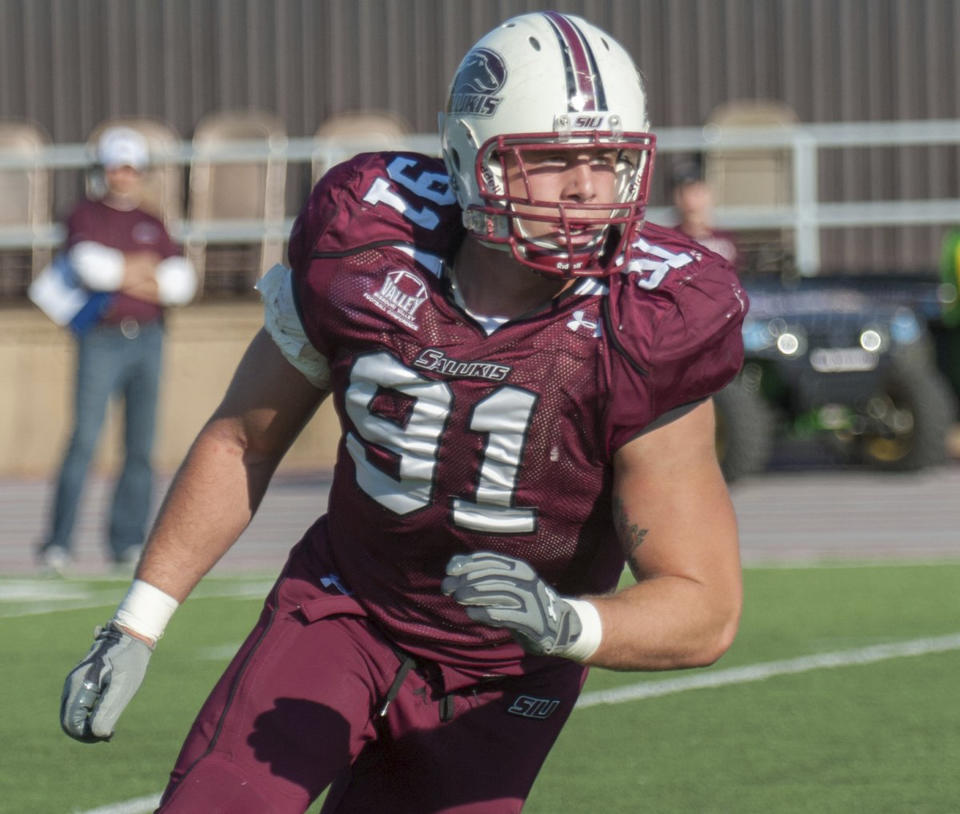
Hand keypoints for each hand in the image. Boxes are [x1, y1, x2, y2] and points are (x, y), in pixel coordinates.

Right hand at [60, 622, 152, 742]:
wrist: (132, 633)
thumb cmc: (129, 659)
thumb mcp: (122, 686)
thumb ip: (107, 710)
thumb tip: (97, 734)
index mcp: (78, 687)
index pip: (70, 725)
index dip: (87, 736)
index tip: (109, 734)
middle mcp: (71, 685)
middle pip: (69, 721)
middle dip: (87, 732)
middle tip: (110, 733)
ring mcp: (76, 682)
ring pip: (74, 714)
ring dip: (89, 724)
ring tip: (111, 726)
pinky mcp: (83, 680)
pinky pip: (80, 704)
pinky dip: (91, 714)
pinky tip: (108, 713)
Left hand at [442, 552, 583, 656]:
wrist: (558, 626)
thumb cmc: (524, 603)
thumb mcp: (507, 584)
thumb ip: (483, 574)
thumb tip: (452, 566)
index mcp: (518, 567)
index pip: (488, 559)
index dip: (466, 563)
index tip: (449, 571)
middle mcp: (525, 579)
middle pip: (488, 574)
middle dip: (464, 580)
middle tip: (448, 589)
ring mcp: (529, 598)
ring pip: (494, 591)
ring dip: (471, 594)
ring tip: (458, 598)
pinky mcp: (530, 619)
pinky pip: (501, 614)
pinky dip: (482, 612)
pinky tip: (471, 613)